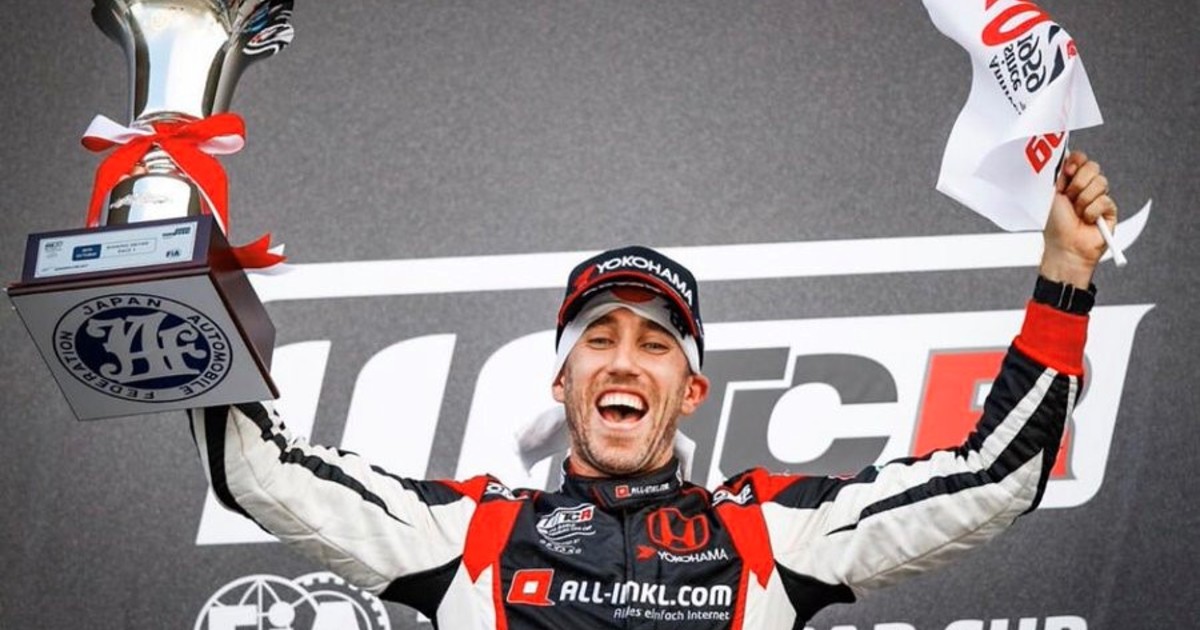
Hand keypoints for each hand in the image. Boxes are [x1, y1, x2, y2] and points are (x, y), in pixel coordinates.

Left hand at [1040, 150, 1117, 286]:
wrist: (1065, 246)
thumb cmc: (1054, 225)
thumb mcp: (1050, 194)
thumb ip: (1057, 174)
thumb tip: (1062, 155)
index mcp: (1070, 181)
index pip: (1080, 159)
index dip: (1077, 162)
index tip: (1068, 172)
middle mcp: (1085, 187)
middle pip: (1093, 167)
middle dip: (1078, 183)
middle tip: (1069, 198)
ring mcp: (1099, 197)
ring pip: (1101, 182)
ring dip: (1083, 200)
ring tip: (1077, 213)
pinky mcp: (1110, 209)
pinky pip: (1105, 200)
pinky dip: (1092, 211)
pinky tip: (1087, 220)